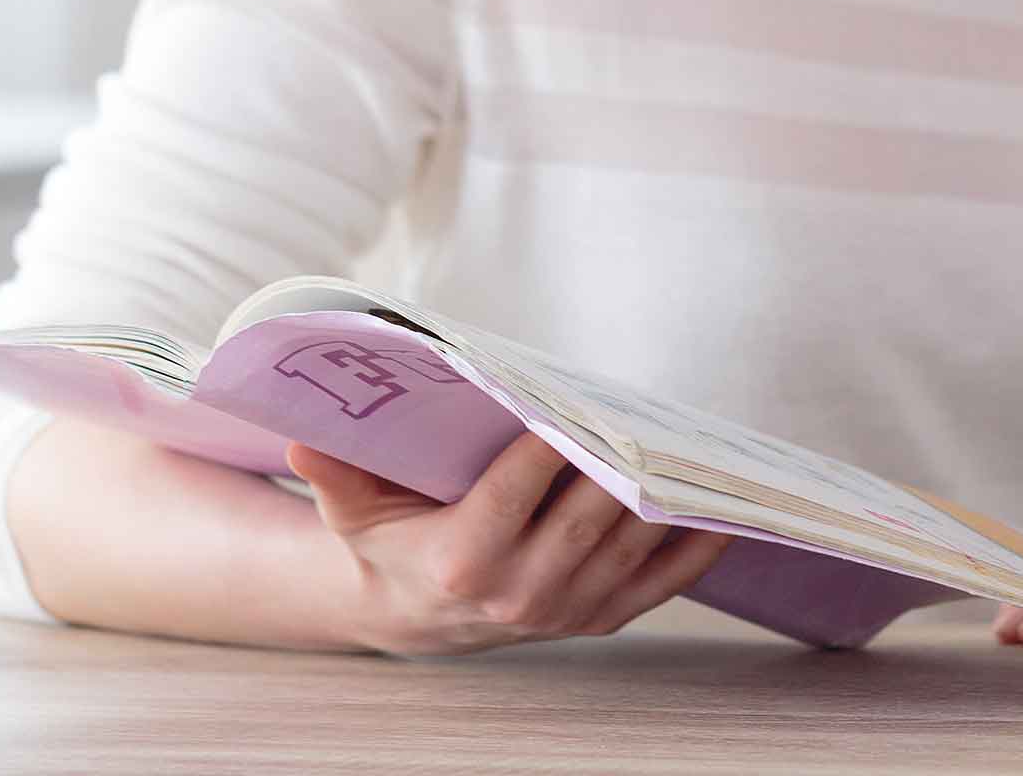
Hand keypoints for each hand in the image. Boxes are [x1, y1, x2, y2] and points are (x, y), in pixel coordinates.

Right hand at [288, 433, 731, 655]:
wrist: (416, 615)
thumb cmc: (389, 542)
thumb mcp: (352, 508)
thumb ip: (333, 472)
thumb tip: (302, 438)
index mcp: (463, 559)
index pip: (517, 492)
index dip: (550, 446)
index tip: (576, 404)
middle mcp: (519, 592)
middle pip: (585, 517)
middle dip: (620, 464)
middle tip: (651, 413)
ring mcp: (565, 610)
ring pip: (628, 546)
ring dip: (666, 499)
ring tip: (694, 448)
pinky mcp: (598, 618)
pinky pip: (658, 584)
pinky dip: (693, 549)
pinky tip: (720, 509)